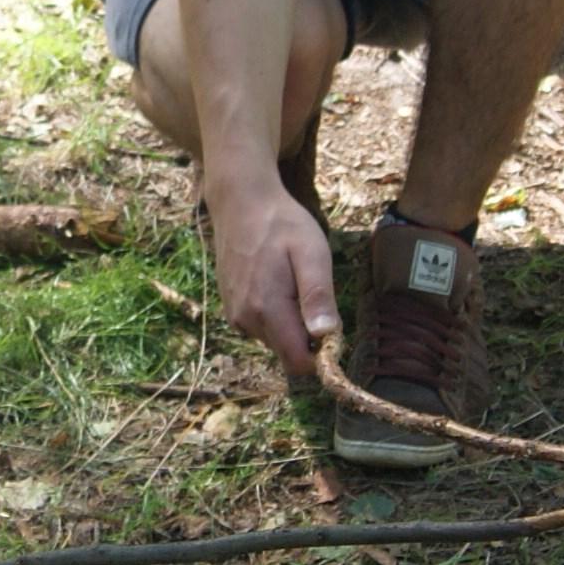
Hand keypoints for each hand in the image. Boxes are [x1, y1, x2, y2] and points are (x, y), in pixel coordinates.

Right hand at [210, 178, 341, 378]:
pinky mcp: (231, 307)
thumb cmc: (281, 224)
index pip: (298, 362)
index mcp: (267, 309)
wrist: (240, 202)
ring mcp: (235, 315)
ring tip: (293, 281)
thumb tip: (325, 336)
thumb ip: (317, 296)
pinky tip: (277, 281)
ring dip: (291, 323)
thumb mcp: (311, 253)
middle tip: (313, 292)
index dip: (321, 356)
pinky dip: (275, 314)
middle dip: (307, 336)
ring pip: (275, 340)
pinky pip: (261, 327)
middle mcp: (246, 320)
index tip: (333, 328)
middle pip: (287, 352)